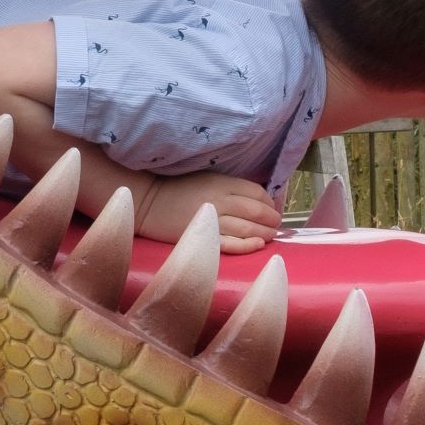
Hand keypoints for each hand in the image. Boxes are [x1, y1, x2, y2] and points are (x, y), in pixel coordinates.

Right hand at [140, 173, 281, 252]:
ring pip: (248, 228)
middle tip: (276, 226)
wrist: (147, 203)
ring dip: (265, 233)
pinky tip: (258, 245)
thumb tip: (257, 200)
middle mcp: (220, 200)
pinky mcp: (202, 238)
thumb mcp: (206, 179)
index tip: (273, 210)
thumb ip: (230, 187)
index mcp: (221, 183)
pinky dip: (248, 245)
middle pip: (256, 211)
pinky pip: (231, 244)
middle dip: (272, 220)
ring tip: (270, 237)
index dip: (270, 203)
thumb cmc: (177, 190)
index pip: (257, 192)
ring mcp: (212, 221)